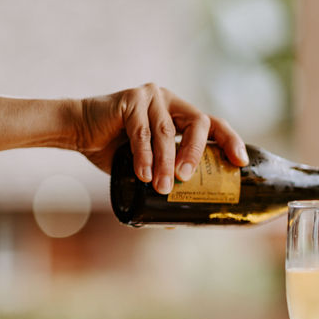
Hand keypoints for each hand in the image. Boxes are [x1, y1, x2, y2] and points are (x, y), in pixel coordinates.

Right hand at [74, 83, 247, 193]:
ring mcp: (152, 97)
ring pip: (166, 132)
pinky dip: (144, 156)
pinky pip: (142, 133)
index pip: (213, 124)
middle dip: (196, 154)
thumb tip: (176, 221)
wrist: (77, 131)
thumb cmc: (113, 148)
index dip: (230, 140)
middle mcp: (171, 102)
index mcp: (181, 114)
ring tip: (161, 187)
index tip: (240, 162)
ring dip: (166, 162)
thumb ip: (161, 179)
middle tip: (186, 178)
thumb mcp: (145, 165)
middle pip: (198, 124)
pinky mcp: (131, 100)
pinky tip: (144, 175)